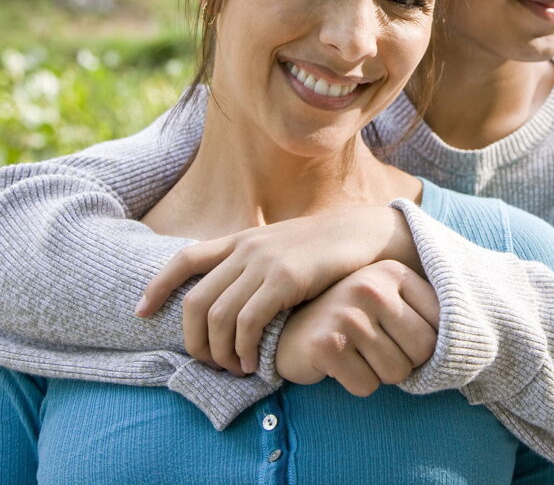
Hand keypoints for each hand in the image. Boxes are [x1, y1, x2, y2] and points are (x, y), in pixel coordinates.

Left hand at [134, 206, 421, 374]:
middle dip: (194, 341)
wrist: (362, 234)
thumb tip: (228, 296)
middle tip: (209, 363)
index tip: (142, 312)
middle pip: (196, 301)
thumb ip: (252, 264)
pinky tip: (254, 363)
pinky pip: (248, 323)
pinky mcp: (286, 278)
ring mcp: (265, 262)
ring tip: (235, 368)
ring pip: (218, 317)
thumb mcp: (279, 248)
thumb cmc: (322, 249)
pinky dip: (244, 350)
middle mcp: (246, 248)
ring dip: (221, 353)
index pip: (184, 259)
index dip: (158, 286)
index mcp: (241, 240)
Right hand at [275, 259, 438, 395]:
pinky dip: (355, 383)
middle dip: (404, 361)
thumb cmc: (351, 318)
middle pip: (422, 351)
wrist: (291, 328)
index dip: (423, 342)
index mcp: (393, 272)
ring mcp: (348, 314)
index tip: (399, 335)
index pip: (440, 325)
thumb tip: (471, 338)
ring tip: (356, 351)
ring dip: (378, 373)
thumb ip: (424, 310)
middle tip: (376, 347)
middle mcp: (371, 287)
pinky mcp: (328, 345)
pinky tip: (339, 362)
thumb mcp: (388, 300)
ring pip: (396, 373)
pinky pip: (366, 386)